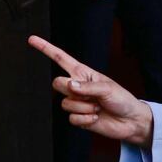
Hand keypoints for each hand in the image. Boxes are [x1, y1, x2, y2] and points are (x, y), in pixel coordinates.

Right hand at [27, 35, 154, 146]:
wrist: (130, 121)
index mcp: (82, 73)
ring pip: (65, 103)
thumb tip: (69, 85)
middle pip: (57, 84)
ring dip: (84, 107)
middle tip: (88, 95)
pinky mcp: (78, 118)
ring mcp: (77, 103)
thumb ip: (87, 86)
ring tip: (98, 107)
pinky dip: (85, 119)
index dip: (45, 48)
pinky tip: (96, 117)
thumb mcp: (107, 87)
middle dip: (70, 90)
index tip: (31, 40)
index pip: (60, 58)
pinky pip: (71, 118)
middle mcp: (77, 87)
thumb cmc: (122, 99)